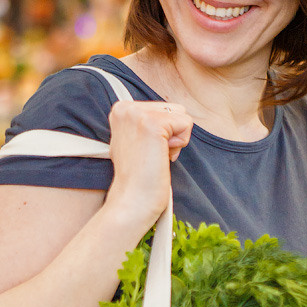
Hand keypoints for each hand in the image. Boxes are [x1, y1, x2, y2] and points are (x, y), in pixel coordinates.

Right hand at [105, 100, 192, 229]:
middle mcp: (125, 107)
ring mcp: (138, 114)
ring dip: (175, 139)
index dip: (162, 133)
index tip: (145, 151)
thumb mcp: (135, 139)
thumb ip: (147, 122)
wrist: (132, 200)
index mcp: (121, 108)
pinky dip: (180, 144)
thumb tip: (174, 115)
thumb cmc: (138, 176)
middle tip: (151, 155)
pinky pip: (186, 124)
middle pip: (172, 108)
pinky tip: (162, 157)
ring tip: (155, 156)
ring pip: (181, 114)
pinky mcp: (153, 124)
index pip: (162, 107)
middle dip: (170, 134)